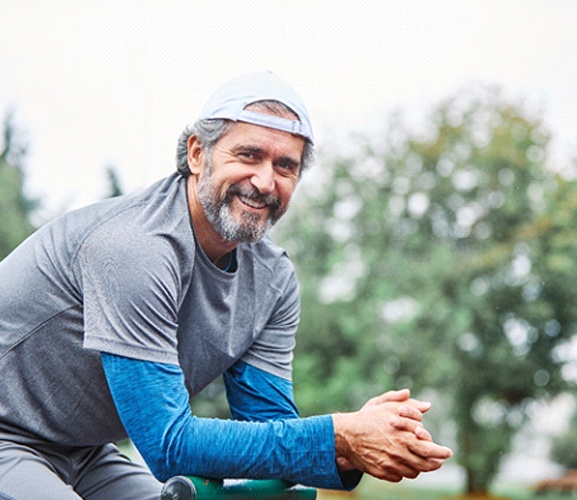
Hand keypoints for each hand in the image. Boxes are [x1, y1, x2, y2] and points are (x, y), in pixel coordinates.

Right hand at [332, 390, 451, 481]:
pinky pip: (399, 476)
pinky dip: (404, 470)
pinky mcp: (382, 473)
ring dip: (419, 467)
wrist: (345, 435)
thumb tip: (427, 405)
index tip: (447, 452)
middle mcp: (399, 454)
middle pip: (425, 465)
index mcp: (404, 437)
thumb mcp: (386, 406)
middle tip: (438, 461)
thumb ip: (408, 405)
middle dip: (435, 463)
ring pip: (413, 472)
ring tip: (421, 461)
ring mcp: (390, 465)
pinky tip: (403, 463)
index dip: (441, 452)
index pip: (430, 450)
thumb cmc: (367, 418)